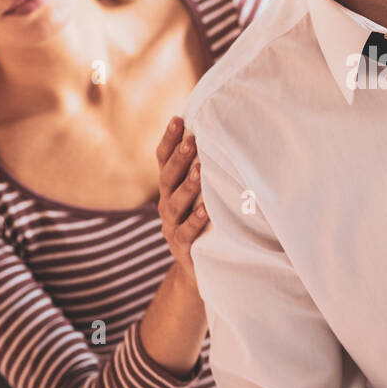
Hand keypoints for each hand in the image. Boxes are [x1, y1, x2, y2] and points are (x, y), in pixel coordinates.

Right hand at [155, 115, 208, 268]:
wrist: (198, 268)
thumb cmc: (205, 221)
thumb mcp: (201, 194)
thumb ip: (204, 169)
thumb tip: (224, 131)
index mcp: (170, 187)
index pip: (163, 159)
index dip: (169, 139)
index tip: (178, 119)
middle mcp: (166, 204)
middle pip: (168, 177)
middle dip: (180, 158)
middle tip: (192, 140)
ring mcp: (171, 226)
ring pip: (176, 203)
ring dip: (188, 186)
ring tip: (200, 170)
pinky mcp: (182, 247)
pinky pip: (187, 232)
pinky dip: (196, 220)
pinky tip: (206, 210)